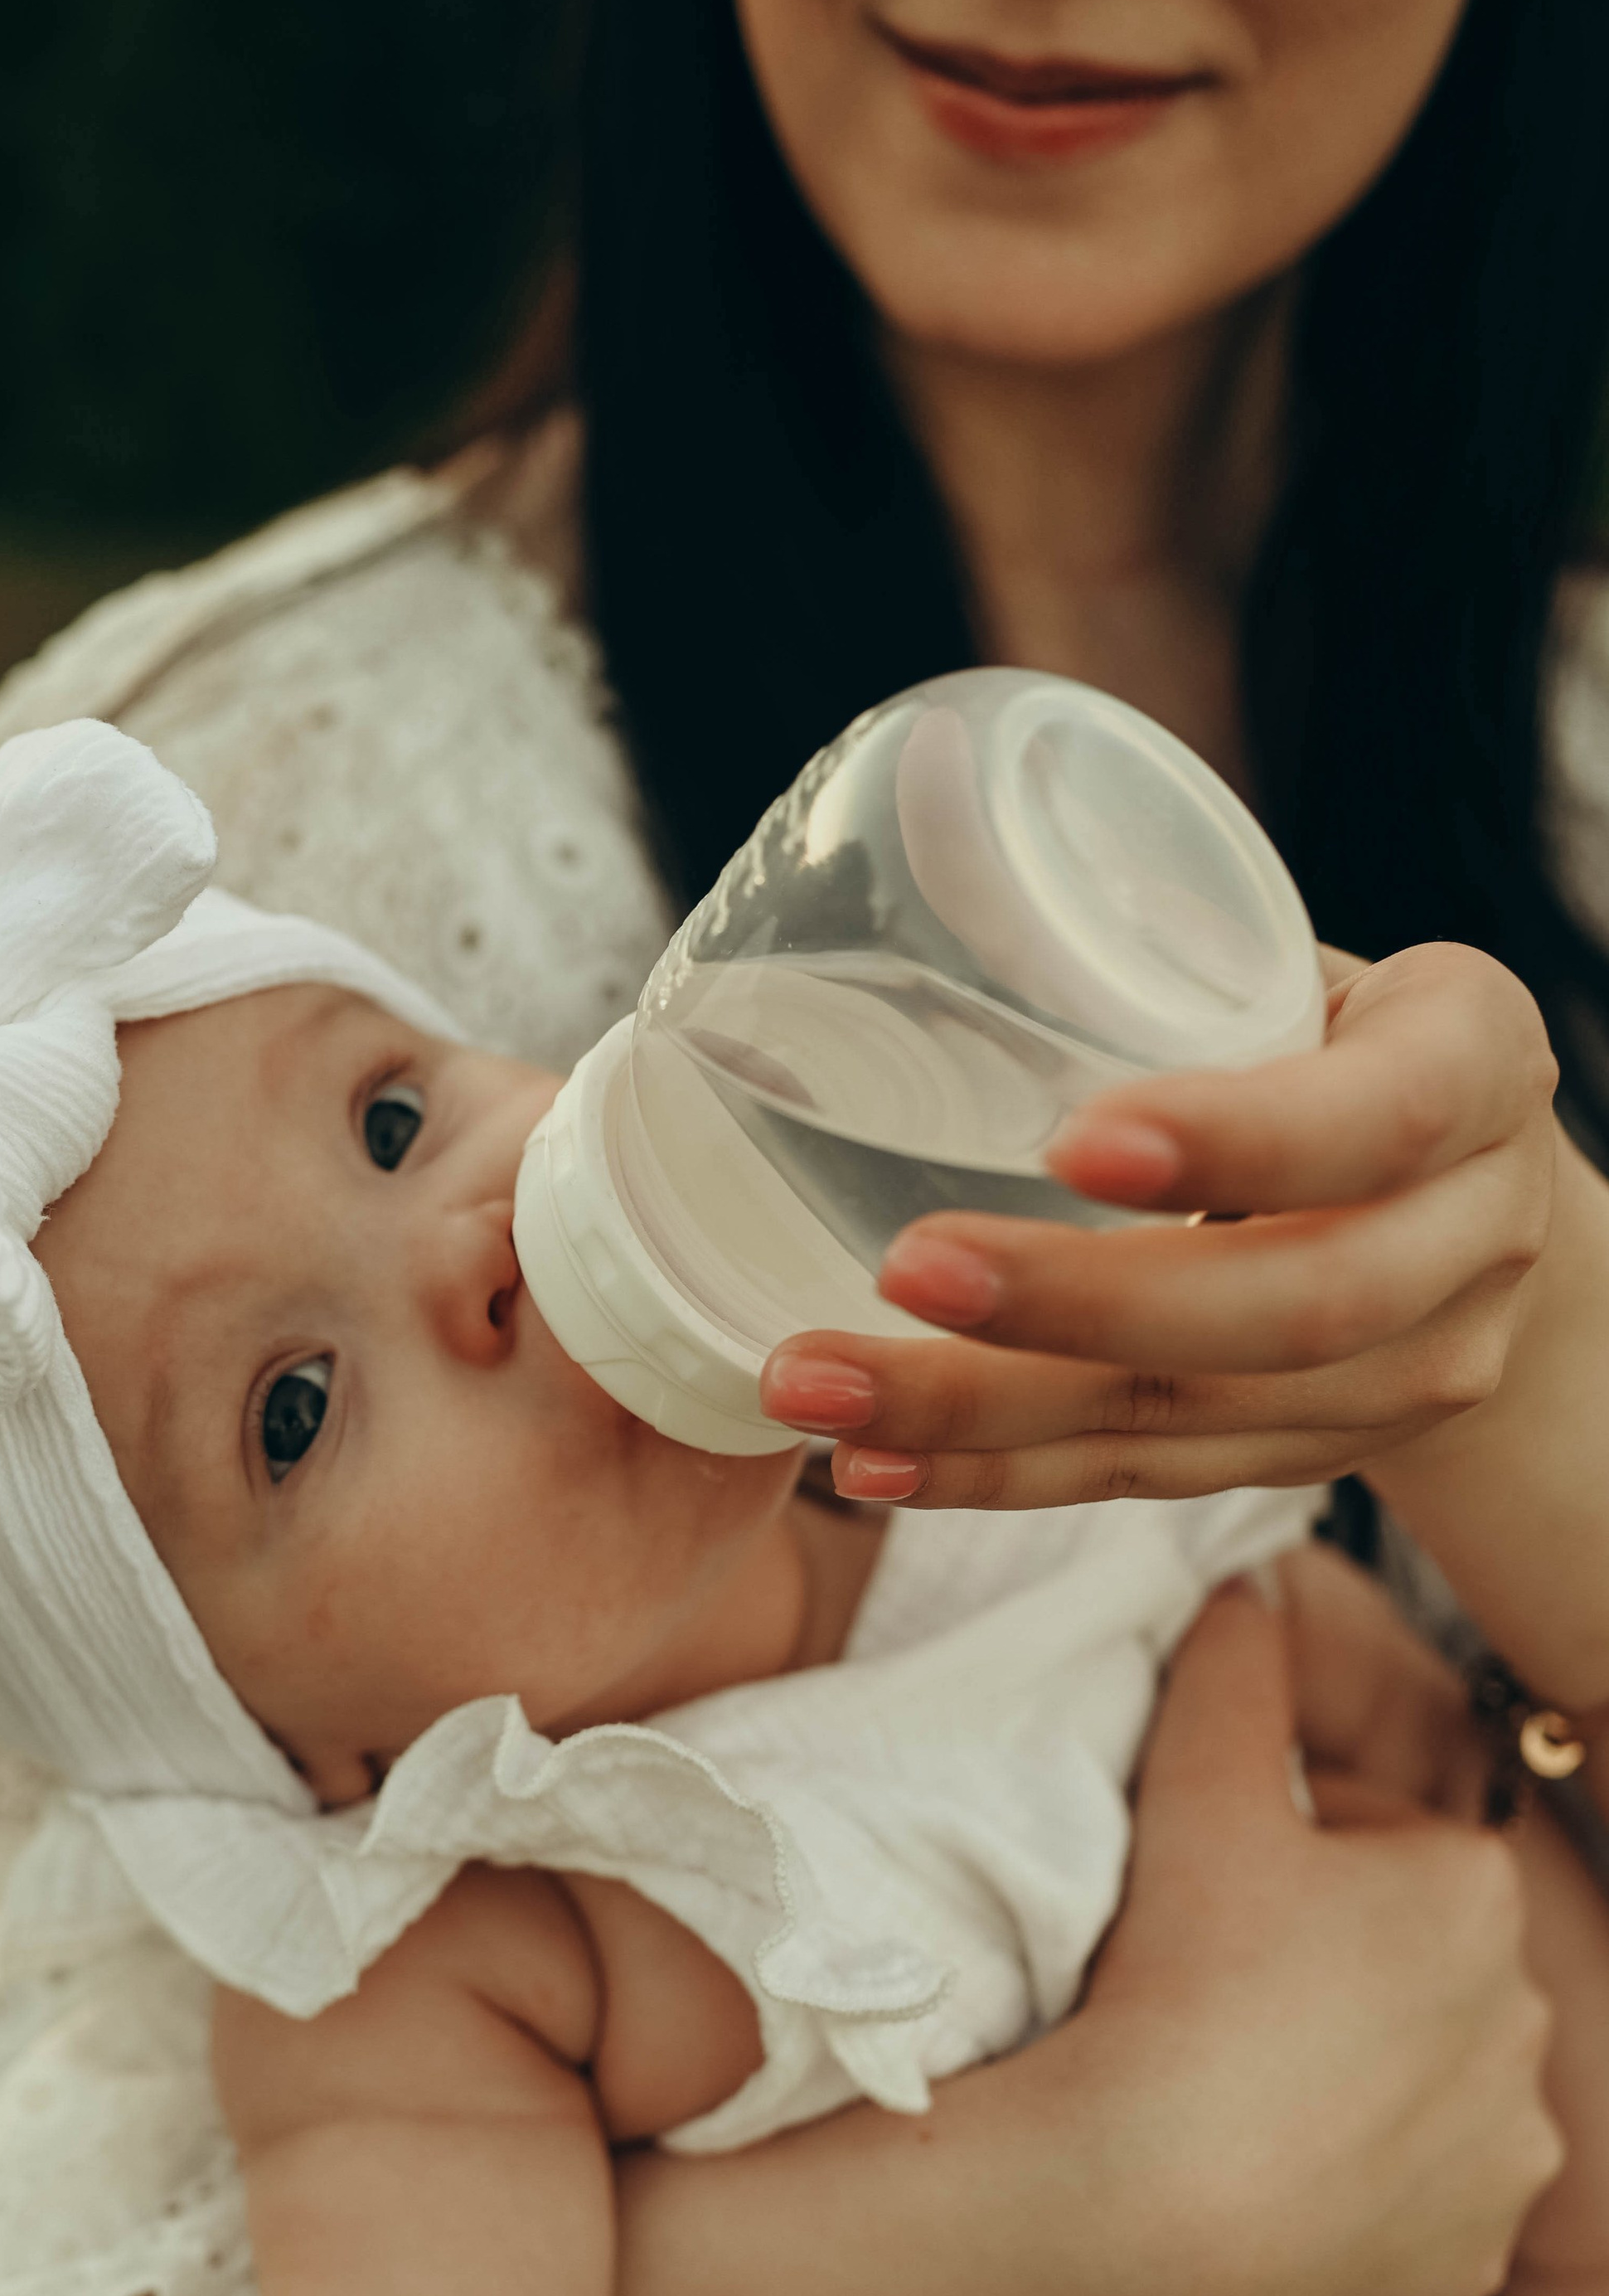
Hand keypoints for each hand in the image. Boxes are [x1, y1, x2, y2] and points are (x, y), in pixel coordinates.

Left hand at [760, 943, 1558, 1508]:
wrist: (1466, 1197)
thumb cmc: (1335, 1040)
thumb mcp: (1299, 963)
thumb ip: (1168, 940)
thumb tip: (921, 814)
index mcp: (1475, 1068)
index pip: (1374, 1117)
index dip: (1234, 1140)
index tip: (1073, 1140)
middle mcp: (1471, 1240)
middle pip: (1290, 1309)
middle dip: (1078, 1304)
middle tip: (904, 1266)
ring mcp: (1409, 1373)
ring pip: (1199, 1416)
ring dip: (987, 1415)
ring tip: (819, 1384)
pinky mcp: (1319, 1456)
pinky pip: (1149, 1481)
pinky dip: (998, 1479)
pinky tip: (871, 1462)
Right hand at [1076, 1581, 1559, 2295]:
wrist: (1151, 2200)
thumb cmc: (1179, 1984)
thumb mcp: (1194, 1790)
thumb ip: (1232, 1674)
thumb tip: (1247, 1592)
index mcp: (1470, 1889)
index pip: (1378, 1838)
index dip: (1288, 1853)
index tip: (1214, 1888)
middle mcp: (1522, 2015)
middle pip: (1408, 1960)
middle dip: (1332, 1960)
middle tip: (1213, 1984)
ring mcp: (1501, 2145)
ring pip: (1424, 2079)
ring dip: (1354, 2069)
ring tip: (1240, 2079)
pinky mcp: (1465, 2251)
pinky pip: (1416, 2198)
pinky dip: (1359, 2186)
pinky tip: (1277, 2171)